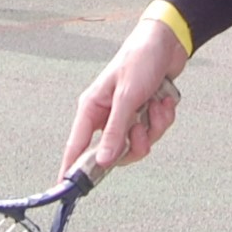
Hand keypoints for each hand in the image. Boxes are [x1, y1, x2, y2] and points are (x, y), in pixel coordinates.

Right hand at [61, 17, 186, 176]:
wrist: (168, 42)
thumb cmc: (140, 61)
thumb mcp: (127, 97)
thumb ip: (115, 131)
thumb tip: (103, 162)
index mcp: (92, 108)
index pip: (76, 146)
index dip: (70, 168)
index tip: (64, 189)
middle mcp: (107, 114)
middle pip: (115, 152)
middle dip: (134, 143)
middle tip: (141, 129)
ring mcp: (128, 115)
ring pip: (139, 143)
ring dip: (153, 127)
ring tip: (156, 105)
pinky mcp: (145, 113)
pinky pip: (154, 131)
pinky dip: (163, 118)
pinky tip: (164, 100)